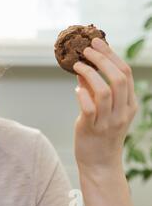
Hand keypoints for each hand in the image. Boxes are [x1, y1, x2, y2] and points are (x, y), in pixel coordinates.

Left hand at [72, 37, 137, 172]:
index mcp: (129, 104)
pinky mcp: (92, 129)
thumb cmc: (100, 133)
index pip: (126, 73)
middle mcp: (122, 111)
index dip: (111, 55)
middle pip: (118, 78)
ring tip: (77, 66)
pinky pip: (89, 108)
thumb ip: (96, 89)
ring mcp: (108, 121)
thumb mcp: (105, 110)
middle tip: (85, 49)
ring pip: (104, 91)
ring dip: (90, 74)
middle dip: (102, 59)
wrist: (99, 163)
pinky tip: (75, 88)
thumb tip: (85, 67)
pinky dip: (82, 95)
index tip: (97, 42)